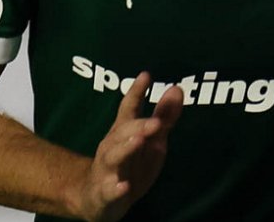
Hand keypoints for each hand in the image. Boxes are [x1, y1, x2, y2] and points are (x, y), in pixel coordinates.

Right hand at [76, 72, 183, 221]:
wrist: (96, 198)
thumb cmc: (129, 162)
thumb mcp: (150, 140)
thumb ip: (163, 116)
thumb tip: (177, 89)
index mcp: (124, 132)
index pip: (128, 108)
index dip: (136, 92)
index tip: (146, 75)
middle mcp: (112, 147)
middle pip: (123, 132)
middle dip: (139, 126)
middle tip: (156, 122)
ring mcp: (106, 170)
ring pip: (113, 156)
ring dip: (126, 149)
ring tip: (139, 141)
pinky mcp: (103, 193)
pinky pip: (107, 191)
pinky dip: (115, 188)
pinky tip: (123, 186)